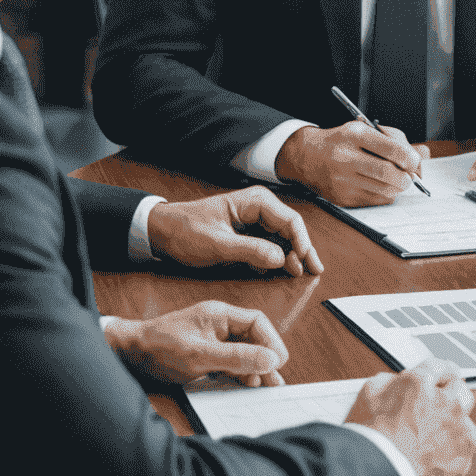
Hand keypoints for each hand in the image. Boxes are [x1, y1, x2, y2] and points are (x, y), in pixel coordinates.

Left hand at [104, 301, 288, 385]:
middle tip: (275, 380)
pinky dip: (239, 373)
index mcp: (220, 315)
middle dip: (266, 358)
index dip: (271, 342)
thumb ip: (237, 357)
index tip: (278, 362)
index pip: (257, 323)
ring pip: (242, 352)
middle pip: (253, 338)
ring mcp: (211, 340)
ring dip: (254, 368)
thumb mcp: (200, 355)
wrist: (127, 356)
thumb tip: (271, 360)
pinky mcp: (203, 354)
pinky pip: (229, 362)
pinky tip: (245, 384)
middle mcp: (218, 325)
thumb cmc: (158, 349)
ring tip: (264, 386)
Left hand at [147, 187, 322, 274]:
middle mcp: (258, 207)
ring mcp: (254, 220)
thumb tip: (280, 259)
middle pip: (290, 229)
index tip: (305, 262)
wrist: (161, 232)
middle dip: (302, 250)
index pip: (290, 220)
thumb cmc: (184, 231)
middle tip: (314, 271)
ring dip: (291, 255)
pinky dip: (276, 258)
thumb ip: (250, 250)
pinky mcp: (247, 233)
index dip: (302, 242)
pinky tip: (280, 271)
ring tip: (299, 273)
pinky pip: (269, 244)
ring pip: (282, 238)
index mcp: (254, 202)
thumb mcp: (217, 244)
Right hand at [277, 121, 428, 206]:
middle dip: (407, 177)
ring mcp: (343, 180)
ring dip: (397, 186)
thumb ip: (397, 142)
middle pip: (389, 173)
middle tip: (409, 175)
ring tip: (393, 178)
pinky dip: (385, 194)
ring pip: (386, 190)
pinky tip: (379, 185)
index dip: (410, 158)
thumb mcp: (366, 131)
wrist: (308, 157)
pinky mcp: (342, 198)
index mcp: (354, 135)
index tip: (414, 161)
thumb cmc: (343, 142)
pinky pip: (376, 201)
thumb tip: (424, 154)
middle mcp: (346, 157)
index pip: (391, 149)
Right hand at [346, 361, 475, 475]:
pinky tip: (436, 456)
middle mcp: (445, 402)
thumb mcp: (369, 394)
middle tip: (436, 406)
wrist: (378, 475)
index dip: (438, 373)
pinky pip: (465, 448)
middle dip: (450, 395)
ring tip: (432, 438)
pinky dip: (454, 451)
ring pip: (466, 419)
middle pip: (459, 388)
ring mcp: (457, 429)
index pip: (439, 366)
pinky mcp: (463, 455)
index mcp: (422, 383)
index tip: (439, 378)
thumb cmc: (370, 439)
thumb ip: (388, 382)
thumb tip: (394, 383)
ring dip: (453, 424)